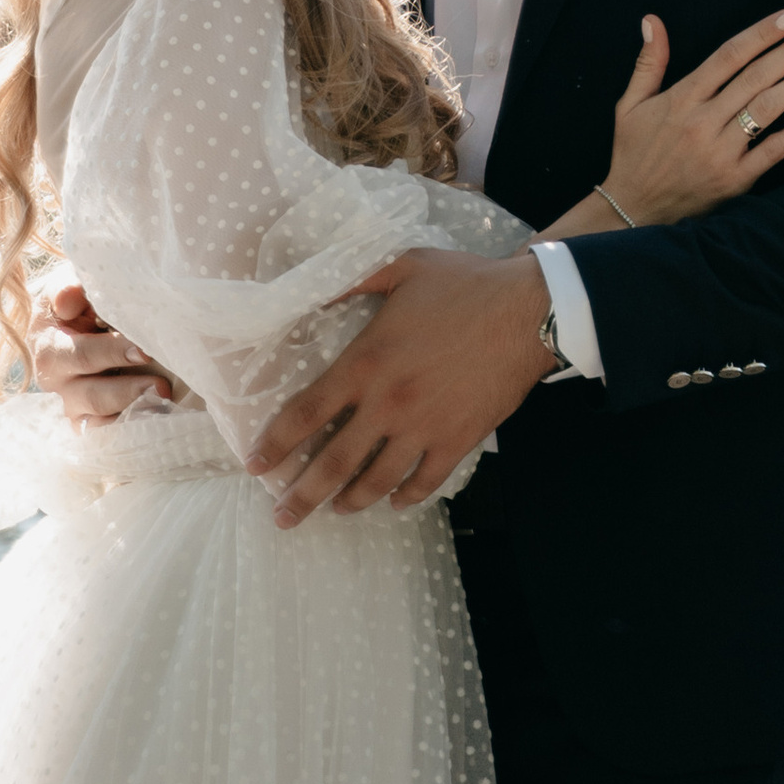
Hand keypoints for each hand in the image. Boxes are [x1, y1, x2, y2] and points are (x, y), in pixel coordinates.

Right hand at [30, 271, 185, 423]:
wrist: (70, 314)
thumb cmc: (77, 296)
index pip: (81, 355)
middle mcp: (57, 382)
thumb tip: (68, 302)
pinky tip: (151, 422)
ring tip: (161, 405)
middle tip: (162, 386)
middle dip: (128, 390)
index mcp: (50, 347)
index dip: (112, 353)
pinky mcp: (85, 420)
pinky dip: (125, 432)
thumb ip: (68, 288)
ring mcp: (71, 404)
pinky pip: (101, 436)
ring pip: (96, 422)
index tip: (144, 350)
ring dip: (130, 415)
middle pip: (91, 395)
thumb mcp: (68, 283)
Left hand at [245, 247, 554, 525]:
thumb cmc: (464, 283)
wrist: (527, 309)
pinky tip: (394, 500)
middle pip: (332, 464)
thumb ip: (353, 279)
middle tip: (282, 517)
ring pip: (375, 482)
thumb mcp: (402, 266)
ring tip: (336, 509)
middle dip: (300, 496)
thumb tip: (312, 291)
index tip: (256, 464)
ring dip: (349, 501)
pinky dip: (405, 497)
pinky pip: (423, 482)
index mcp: (366, 362)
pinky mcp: (455, 441)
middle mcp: (387, 404)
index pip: (306, 414)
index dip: (276, 443)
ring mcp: (422, 428)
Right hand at [602, 8, 783, 227]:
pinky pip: (772, 152)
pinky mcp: (734, 180)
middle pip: (755, 79)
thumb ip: (649, 62)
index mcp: (681, 99)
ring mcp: (720, 153)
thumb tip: (652, 19)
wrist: (632, 212)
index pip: (728, 56)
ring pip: (767, 110)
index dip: (760, 35)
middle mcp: (703, 123)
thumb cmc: (634, 154)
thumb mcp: (630, 105)